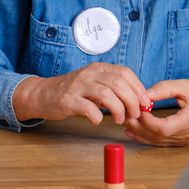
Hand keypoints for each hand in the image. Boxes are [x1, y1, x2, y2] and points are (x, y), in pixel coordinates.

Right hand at [13, 63, 152, 124]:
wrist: (43, 94)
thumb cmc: (73, 92)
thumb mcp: (94, 83)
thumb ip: (113, 89)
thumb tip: (138, 101)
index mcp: (98, 68)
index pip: (125, 73)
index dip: (138, 88)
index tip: (145, 103)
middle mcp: (89, 74)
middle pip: (119, 84)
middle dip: (132, 101)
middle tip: (134, 115)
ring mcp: (78, 86)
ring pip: (107, 95)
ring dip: (118, 110)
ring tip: (119, 120)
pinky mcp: (68, 100)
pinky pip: (89, 108)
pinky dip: (98, 117)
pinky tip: (98, 120)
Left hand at [122, 79, 188, 145]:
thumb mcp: (184, 85)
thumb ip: (163, 89)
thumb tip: (143, 94)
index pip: (164, 128)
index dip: (147, 121)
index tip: (137, 108)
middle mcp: (187, 134)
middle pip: (158, 136)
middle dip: (139, 126)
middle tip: (125, 114)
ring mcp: (184, 139)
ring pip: (157, 141)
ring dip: (140, 132)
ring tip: (126, 121)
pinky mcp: (181, 140)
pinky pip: (161, 142)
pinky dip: (146, 137)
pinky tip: (133, 132)